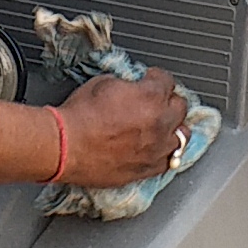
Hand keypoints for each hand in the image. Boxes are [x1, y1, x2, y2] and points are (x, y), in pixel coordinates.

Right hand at [54, 68, 190, 188]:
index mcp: (151, 96)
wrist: (65, 147)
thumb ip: (126, 84)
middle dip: (168, 101)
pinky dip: (165, 151)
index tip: (150, 79)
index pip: (168, 80)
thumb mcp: (102, 83)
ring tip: (160, 125)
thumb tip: (130, 87)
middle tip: (156, 101)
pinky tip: (156, 147)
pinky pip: (170, 159)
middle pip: (180, 106)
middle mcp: (160, 122)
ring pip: (182, 134)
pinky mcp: (149, 168)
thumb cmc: (79, 115)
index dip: (156, 78)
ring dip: (172, 127)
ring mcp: (157, 148)